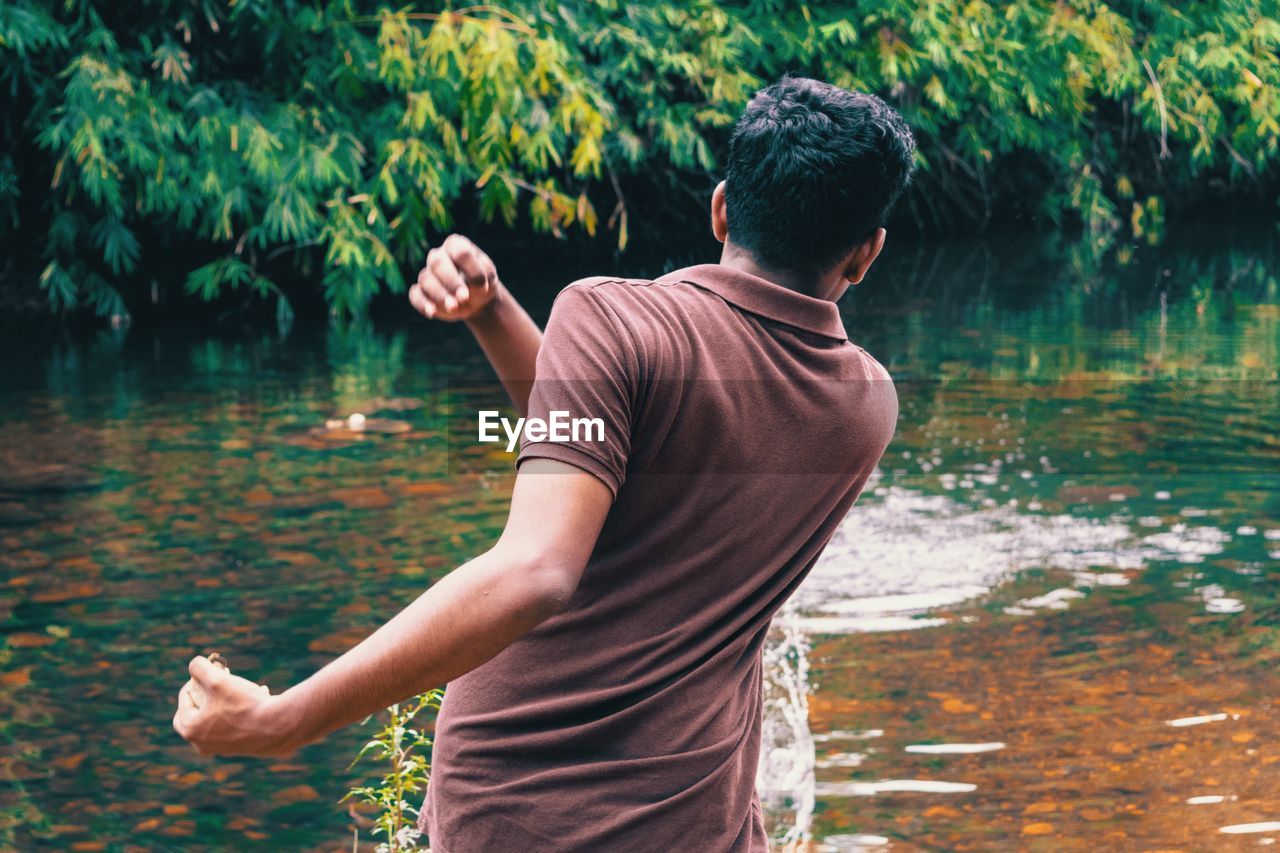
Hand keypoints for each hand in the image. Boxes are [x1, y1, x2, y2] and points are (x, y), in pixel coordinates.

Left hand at [173, 656, 295, 757]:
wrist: (278, 727)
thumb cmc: (245, 705)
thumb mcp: (218, 679)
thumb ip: (199, 667)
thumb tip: (194, 665)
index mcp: (191, 730)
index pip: (184, 698)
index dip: (196, 679)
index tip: (211, 671)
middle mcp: (202, 744)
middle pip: (196, 712)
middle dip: (207, 694)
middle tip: (219, 682)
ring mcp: (221, 749)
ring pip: (216, 719)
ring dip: (225, 701)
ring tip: (242, 688)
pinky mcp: (240, 749)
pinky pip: (234, 727)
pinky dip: (240, 712)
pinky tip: (258, 698)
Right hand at [409, 234, 500, 321]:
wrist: (477, 300)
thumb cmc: (483, 282)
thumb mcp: (489, 276)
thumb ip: (481, 274)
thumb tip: (467, 285)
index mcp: (456, 245)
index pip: (460, 253)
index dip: (472, 270)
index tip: (483, 287)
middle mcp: (438, 256)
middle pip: (438, 263)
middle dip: (451, 282)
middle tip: (464, 298)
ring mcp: (427, 274)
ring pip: (426, 280)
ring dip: (439, 295)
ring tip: (454, 307)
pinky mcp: (421, 292)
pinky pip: (415, 295)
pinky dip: (422, 304)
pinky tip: (432, 312)